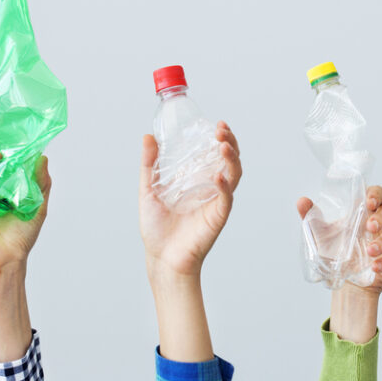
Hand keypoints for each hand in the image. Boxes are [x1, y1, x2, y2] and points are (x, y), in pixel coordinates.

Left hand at [139, 121, 241, 278]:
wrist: (161, 257)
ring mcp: (216, 200)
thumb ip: (149, 164)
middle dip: (230, 142)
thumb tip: (147, 136)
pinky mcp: (217, 216)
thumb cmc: (157, 228)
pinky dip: (224, 186)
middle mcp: (211, 187)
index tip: (216, 124)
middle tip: (221, 130)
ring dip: (232, 158)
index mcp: (197, 178)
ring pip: (234, 175)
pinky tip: (218, 177)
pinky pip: (226, 198)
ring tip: (224, 145)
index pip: (215, 152)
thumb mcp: (148, 190)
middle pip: (229, 159)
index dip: (221, 137)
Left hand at [297, 186, 381, 342]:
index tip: (368, 202)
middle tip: (369, 227)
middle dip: (381, 218)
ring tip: (370, 252)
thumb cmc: (338, 252)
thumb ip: (311, 217)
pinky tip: (377, 266)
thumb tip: (302, 201)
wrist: (348, 281)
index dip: (376, 194)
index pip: (378, 193)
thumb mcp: (322, 235)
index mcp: (368, 210)